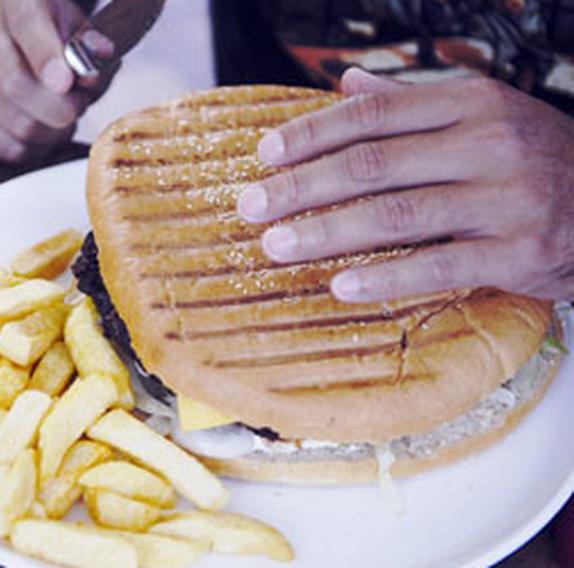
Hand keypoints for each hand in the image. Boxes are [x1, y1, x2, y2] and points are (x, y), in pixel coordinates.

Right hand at [0, 0, 117, 161]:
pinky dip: (32, 150)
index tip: (66, 84)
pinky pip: (4, 147)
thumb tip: (89, 74)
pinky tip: (38, 131)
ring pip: (16, 124)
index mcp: (15, 0)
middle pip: (17, 85)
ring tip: (58, 117)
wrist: (18, 44)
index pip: (26, 24)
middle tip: (76, 108)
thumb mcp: (80, 33)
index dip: (46, 57)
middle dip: (60, 109)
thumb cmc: (55, 39)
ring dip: (51, 132)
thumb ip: (91, 50)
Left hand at [237, 68, 573, 302]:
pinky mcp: (518, 251)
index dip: (312, 133)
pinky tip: (341, 285)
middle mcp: (487, 143)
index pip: (372, 113)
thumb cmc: (535, 157)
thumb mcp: (483, 114)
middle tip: (249, 206)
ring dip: (327, 232)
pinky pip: (440, 265)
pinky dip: (386, 276)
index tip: (264, 154)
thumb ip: (413, 102)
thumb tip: (348, 83)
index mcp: (470, 103)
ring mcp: (505, 197)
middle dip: (301, 187)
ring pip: (396, 214)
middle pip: (372, 164)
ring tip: (276, 245)